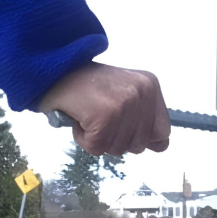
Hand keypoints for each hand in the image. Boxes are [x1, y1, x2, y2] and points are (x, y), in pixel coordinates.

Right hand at [38, 61, 170, 156]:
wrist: (53, 69)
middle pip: (139, 146)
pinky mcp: (105, 116)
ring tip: (89, 114)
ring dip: (98, 138)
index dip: (142, 138)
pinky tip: (79, 118)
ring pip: (118, 149)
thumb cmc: (86, 86)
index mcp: (150, 85)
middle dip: (116, 138)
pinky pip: (96, 148)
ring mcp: (125, 104)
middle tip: (99, 116)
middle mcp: (142, 92)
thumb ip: (144, 118)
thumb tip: (160, 146)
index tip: (123, 126)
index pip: (163, 132)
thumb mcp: (125, 93)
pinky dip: (82, 138)